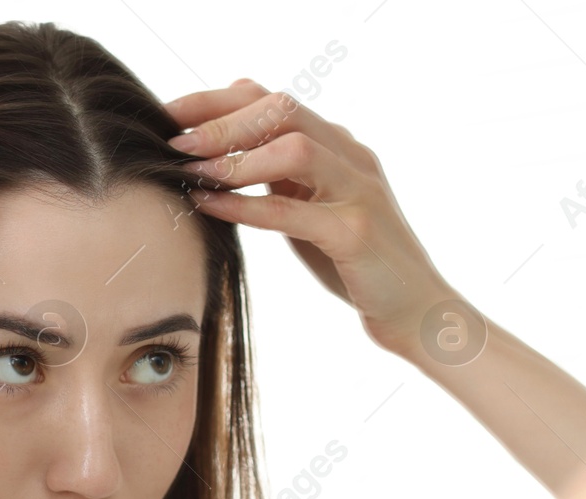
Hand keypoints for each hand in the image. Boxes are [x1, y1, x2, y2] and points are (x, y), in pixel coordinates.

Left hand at [163, 79, 462, 358]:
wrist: (416, 310)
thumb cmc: (356, 264)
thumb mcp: (312, 210)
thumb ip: (279, 179)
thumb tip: (221, 155)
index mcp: (339, 147)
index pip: (272, 101)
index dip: (216, 101)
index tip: (168, 115)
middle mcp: (351, 158)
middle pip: (281, 109)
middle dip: (220, 119)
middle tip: (171, 139)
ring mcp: (358, 192)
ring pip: (295, 149)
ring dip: (235, 156)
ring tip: (191, 170)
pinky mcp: (356, 233)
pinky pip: (294, 212)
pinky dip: (247, 206)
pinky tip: (209, 206)